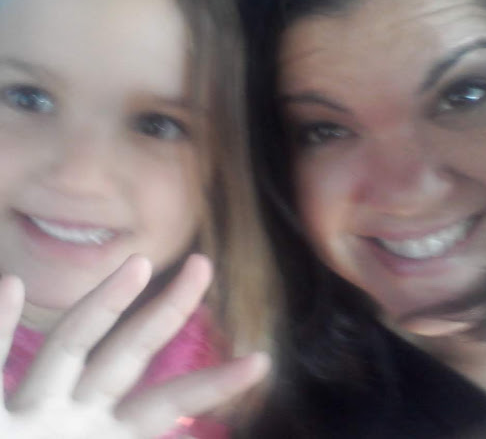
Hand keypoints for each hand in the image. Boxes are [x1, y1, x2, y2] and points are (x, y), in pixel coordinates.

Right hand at [0, 254, 269, 438]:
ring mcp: (30, 415)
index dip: (213, 384)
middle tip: (206, 264)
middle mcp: (73, 415)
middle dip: (169, 310)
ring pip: (69, 347)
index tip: (261, 362)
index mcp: (106, 436)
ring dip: (103, 304)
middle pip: (129, 352)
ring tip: (141, 264)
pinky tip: (12, 286)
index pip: (168, 401)